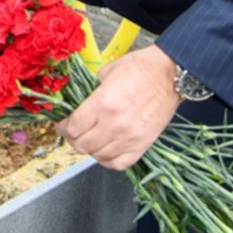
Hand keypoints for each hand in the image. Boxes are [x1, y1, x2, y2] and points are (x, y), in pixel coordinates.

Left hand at [54, 45, 181, 170]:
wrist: (170, 75)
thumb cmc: (139, 68)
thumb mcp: (105, 72)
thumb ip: (89, 91)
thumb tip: (76, 103)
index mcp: (101, 105)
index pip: (72, 128)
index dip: (62, 127)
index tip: (62, 124)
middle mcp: (114, 125)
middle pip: (81, 145)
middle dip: (73, 138)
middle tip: (74, 131)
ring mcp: (129, 138)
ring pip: (97, 156)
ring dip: (89, 148)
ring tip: (90, 138)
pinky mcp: (142, 145)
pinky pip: (118, 164)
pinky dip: (107, 159)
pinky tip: (105, 149)